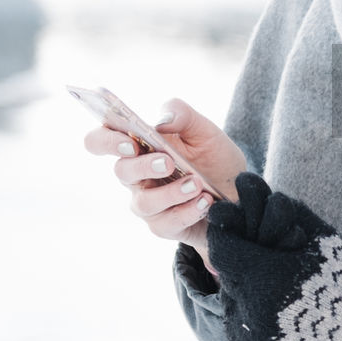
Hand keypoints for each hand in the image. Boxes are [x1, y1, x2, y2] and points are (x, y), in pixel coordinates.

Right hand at [84, 98, 245, 270]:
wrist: (240, 192)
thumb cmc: (214, 158)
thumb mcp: (205, 131)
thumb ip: (182, 115)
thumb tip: (161, 120)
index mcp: (138, 147)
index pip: (101, 141)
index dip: (106, 141)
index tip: (129, 143)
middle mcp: (136, 176)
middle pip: (121, 171)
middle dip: (143, 166)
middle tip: (168, 162)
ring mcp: (148, 203)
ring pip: (144, 203)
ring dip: (171, 192)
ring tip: (197, 184)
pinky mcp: (164, 225)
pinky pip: (167, 223)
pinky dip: (188, 211)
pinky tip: (205, 202)